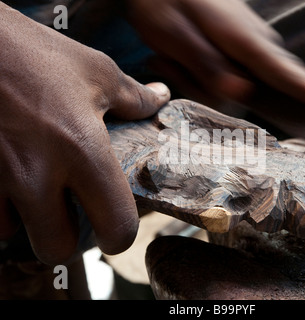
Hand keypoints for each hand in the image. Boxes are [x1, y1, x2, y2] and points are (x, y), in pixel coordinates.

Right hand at [0, 3, 169, 264]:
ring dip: (28, 219)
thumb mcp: (96, 71)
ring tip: (36, 189)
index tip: (113, 227)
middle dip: (67, 237)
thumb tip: (161, 98)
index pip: (115, 226)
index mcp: (84, 152)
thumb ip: (134, 97)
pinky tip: (7, 178)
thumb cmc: (33, 53)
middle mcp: (38, 175)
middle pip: (57, 249)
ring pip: (14, 234)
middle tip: (71, 212)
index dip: (118, 235)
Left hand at [124, 0, 304, 111]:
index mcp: (240, 37)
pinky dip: (198, 72)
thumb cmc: (162, 0)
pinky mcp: (235, 44)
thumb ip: (209, 65)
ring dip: (198, 79)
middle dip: (213, 90)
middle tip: (173, 63)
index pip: (281, 69)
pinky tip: (177, 57)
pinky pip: (226, 74)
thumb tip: (242, 93)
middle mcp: (250, 40)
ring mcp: (245, 41)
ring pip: (234, 84)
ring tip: (170, 55)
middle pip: (254, 87)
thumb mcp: (175, 36)